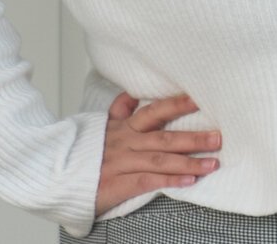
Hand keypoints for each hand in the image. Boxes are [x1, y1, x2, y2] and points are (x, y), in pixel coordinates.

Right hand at [95, 92, 221, 210]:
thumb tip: (132, 92)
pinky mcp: (118, 184)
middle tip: (219, 137)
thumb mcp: (101, 126)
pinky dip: (169, 180)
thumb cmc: (85, 152)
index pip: (154, 111)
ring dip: (189, 162)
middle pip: (164, 137)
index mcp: (124, 127)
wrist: (58, 176)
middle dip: (193, 138)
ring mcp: (122, 163)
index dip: (177, 104)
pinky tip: (189, 182)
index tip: (199, 99)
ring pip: (160, 160)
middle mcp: (125, 143)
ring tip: (212, 163)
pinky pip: (148, 181)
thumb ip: (119, 110)